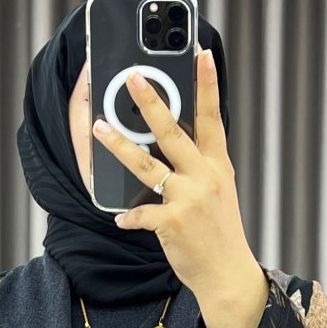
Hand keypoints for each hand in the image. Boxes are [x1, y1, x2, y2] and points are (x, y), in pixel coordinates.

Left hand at [92, 49, 258, 297]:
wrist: (227, 273)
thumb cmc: (218, 233)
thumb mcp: (220, 191)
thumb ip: (201, 167)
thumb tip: (178, 146)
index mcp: (217, 165)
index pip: (212, 117)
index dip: (206, 85)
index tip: (200, 55)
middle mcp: (203, 176)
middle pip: (173, 131)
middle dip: (151, 101)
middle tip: (132, 77)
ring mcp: (187, 198)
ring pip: (146, 165)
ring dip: (120, 145)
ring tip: (99, 127)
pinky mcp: (170, 223)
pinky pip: (140, 214)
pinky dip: (128, 217)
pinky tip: (120, 218)